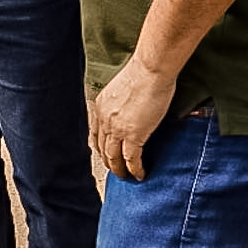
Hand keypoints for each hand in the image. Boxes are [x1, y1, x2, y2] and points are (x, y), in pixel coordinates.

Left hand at [89, 58, 176, 181]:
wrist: (150, 71)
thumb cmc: (144, 74)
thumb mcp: (123, 89)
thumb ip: (121, 103)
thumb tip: (131, 110)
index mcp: (101, 107)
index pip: (96, 134)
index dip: (101, 147)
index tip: (106, 154)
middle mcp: (104, 119)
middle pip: (102, 148)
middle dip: (109, 162)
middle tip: (116, 170)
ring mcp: (117, 129)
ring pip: (113, 158)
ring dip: (119, 170)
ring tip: (126, 177)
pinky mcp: (133, 136)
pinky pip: (131, 160)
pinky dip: (135, 170)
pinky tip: (140, 175)